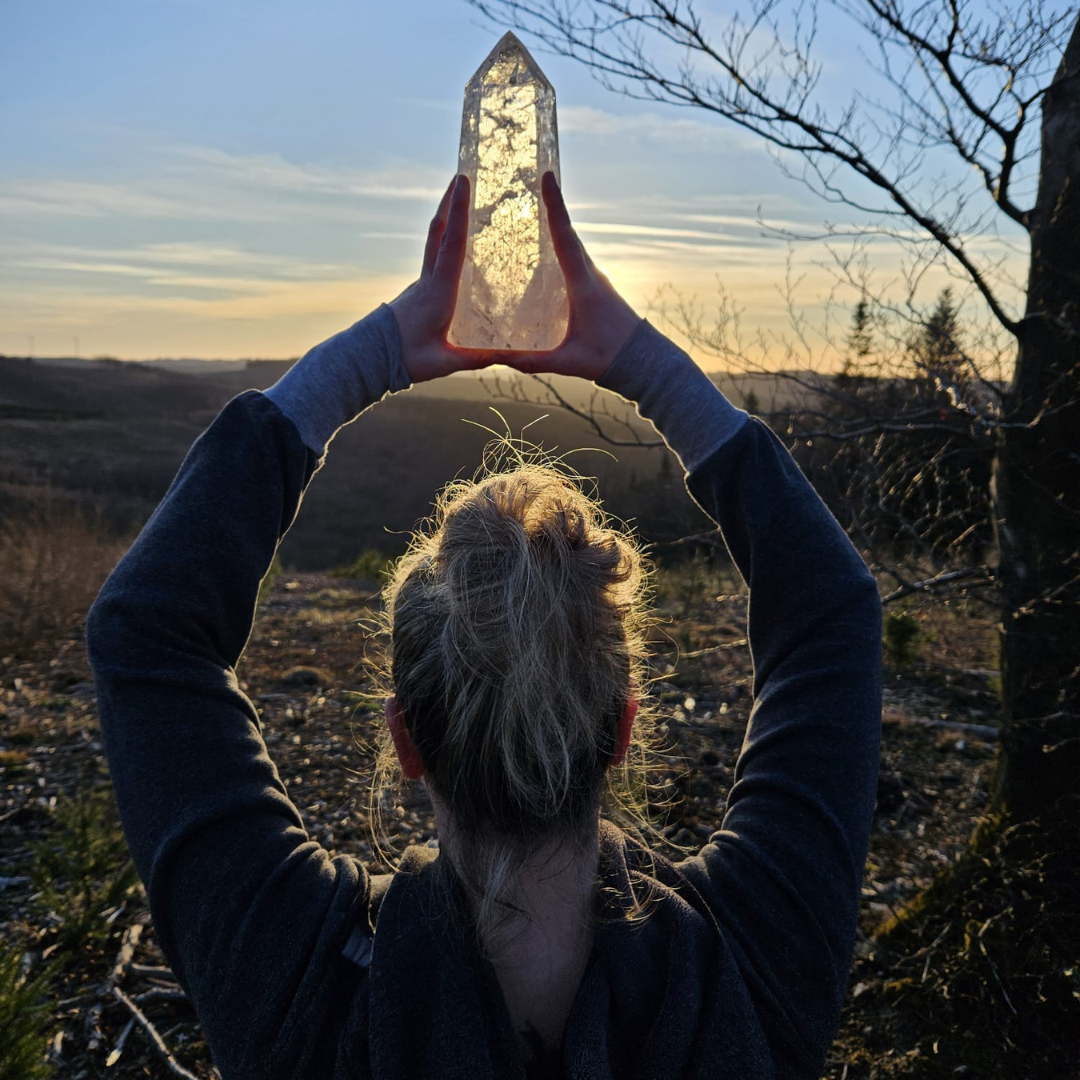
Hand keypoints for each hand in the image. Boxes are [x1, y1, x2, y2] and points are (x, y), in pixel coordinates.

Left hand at [389, 174, 506, 382]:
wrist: (369, 357)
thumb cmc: (406, 359)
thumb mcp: (443, 363)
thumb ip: (474, 358)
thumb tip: (505, 355)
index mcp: (438, 291)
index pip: (451, 245)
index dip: (458, 213)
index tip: (463, 182)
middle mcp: (428, 281)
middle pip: (438, 233)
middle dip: (449, 203)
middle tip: (461, 176)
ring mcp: (421, 284)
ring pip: (434, 243)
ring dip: (447, 219)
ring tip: (460, 200)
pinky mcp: (420, 292)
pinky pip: (435, 259)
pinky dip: (446, 242)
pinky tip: (458, 247)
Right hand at [503, 171, 641, 379]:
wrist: (641, 361)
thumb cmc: (608, 358)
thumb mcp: (568, 362)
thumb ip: (532, 362)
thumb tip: (497, 357)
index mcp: (584, 285)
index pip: (566, 239)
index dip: (555, 207)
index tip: (548, 176)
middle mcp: (591, 275)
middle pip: (568, 233)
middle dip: (551, 206)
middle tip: (532, 180)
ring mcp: (595, 278)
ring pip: (572, 244)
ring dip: (555, 225)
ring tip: (530, 209)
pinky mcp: (595, 286)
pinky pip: (574, 258)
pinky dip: (560, 245)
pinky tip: (543, 250)